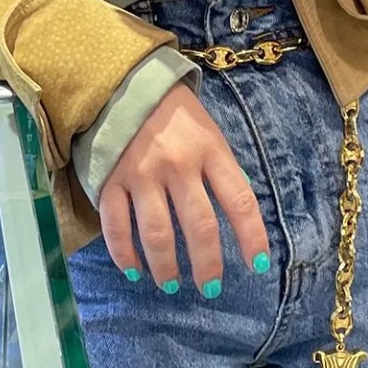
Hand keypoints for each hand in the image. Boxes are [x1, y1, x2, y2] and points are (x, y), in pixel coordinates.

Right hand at [100, 83, 269, 292]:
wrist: (122, 81)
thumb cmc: (173, 111)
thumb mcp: (208, 130)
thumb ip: (220, 169)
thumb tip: (237, 214)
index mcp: (209, 149)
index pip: (240, 200)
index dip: (253, 238)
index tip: (258, 266)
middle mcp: (177, 163)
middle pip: (199, 226)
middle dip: (206, 265)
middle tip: (209, 286)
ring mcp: (141, 173)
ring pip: (157, 233)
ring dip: (166, 268)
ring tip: (171, 284)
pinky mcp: (109, 178)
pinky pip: (116, 225)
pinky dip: (124, 254)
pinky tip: (133, 270)